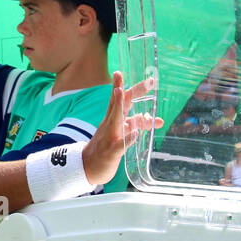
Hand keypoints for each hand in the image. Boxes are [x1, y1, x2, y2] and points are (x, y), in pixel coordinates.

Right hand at [81, 72, 162, 186]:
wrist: (87, 168)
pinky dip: (128, 139)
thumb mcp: (120, 133)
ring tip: (122, 93)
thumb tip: (153, 118)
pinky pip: (120, 145)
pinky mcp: (111, 153)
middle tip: (148, 82)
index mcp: (112, 120)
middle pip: (120, 105)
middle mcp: (110, 126)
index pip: (117, 100)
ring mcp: (109, 138)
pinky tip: (135, 133)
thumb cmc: (105, 148)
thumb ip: (135, 124)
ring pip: (115, 120)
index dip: (119, 85)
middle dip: (133, 92)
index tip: (119, 72)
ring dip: (120, 107)